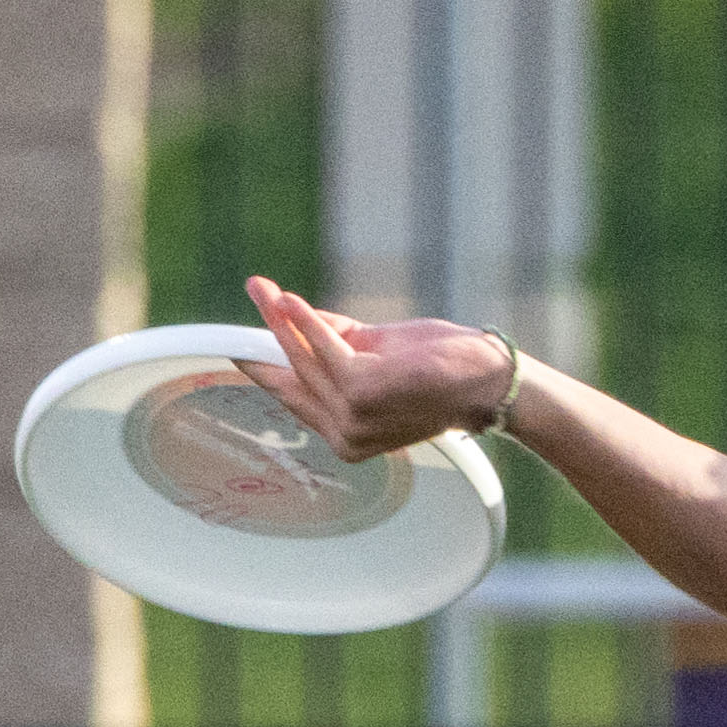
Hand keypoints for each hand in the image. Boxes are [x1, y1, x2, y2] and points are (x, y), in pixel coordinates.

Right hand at [238, 276, 521, 459]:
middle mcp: (344, 437)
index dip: (264, 367)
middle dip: (268, 334)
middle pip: (290, 377)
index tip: (237, 346)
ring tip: (266, 289)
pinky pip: (322, 348)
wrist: (488, 381)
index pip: (294, 398)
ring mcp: (351, 418)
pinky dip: (305, 322)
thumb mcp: (376, 354)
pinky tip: (288, 300)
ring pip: (303, 360)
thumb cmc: (441, 369)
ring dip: (281, 320)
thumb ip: (334, 343)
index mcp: (346, 436)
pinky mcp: (360, 392)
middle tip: (255, 294)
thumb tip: (292, 317)